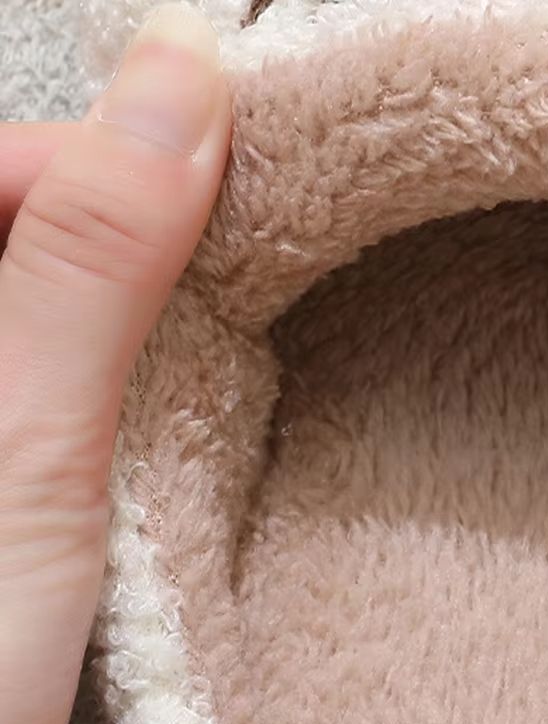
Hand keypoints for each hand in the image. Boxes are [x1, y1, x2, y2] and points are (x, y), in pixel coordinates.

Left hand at [0, 3, 228, 723]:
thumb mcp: (25, 456)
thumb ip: (85, 267)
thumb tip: (174, 95)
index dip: (81, 157)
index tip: (197, 180)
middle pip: (22, 241)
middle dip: (126, 238)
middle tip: (228, 263)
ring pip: (59, 325)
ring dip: (144, 320)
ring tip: (219, 339)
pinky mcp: (6, 509)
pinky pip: (74, 402)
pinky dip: (141, 393)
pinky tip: (185, 416)